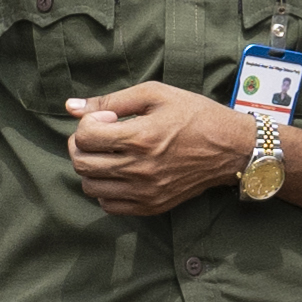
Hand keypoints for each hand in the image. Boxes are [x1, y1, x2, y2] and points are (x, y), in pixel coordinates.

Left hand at [64, 81, 247, 214]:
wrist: (231, 149)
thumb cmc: (195, 115)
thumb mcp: (156, 95)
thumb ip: (112, 100)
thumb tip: (71, 106)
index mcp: (140, 137)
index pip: (85, 137)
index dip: (88, 123)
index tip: (107, 118)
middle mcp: (139, 168)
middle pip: (82, 163)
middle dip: (81, 145)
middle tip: (99, 135)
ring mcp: (145, 191)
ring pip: (91, 187)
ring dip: (91, 168)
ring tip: (108, 154)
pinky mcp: (151, 206)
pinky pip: (109, 205)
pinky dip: (105, 190)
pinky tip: (119, 173)